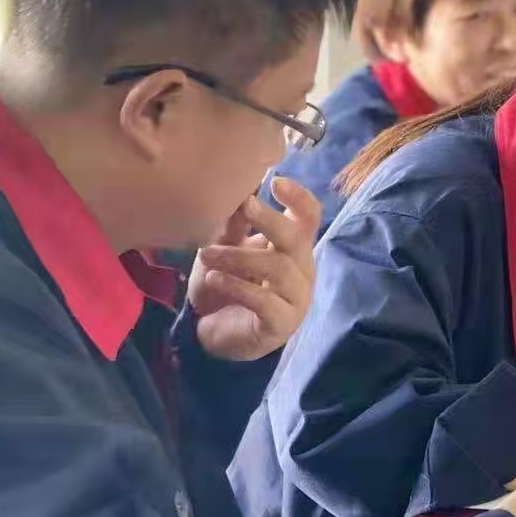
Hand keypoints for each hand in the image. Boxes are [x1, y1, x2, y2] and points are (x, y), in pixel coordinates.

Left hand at [187, 177, 320, 361]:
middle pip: (297, 239)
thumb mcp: (224, 249)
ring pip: (278, 268)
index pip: (309, 219)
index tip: (276, 181)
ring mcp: (296, 299)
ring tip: (206, 255)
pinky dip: (237, 286)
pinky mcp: (281, 325)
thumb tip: (239, 190)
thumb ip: (234, 224)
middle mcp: (301, 271)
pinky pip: (265, 300)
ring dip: (238, 257)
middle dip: (269, 220)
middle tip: (244, 206)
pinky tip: (214, 279)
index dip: (300, 199)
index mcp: (292, 249)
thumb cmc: (225, 287)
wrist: (214, 335)